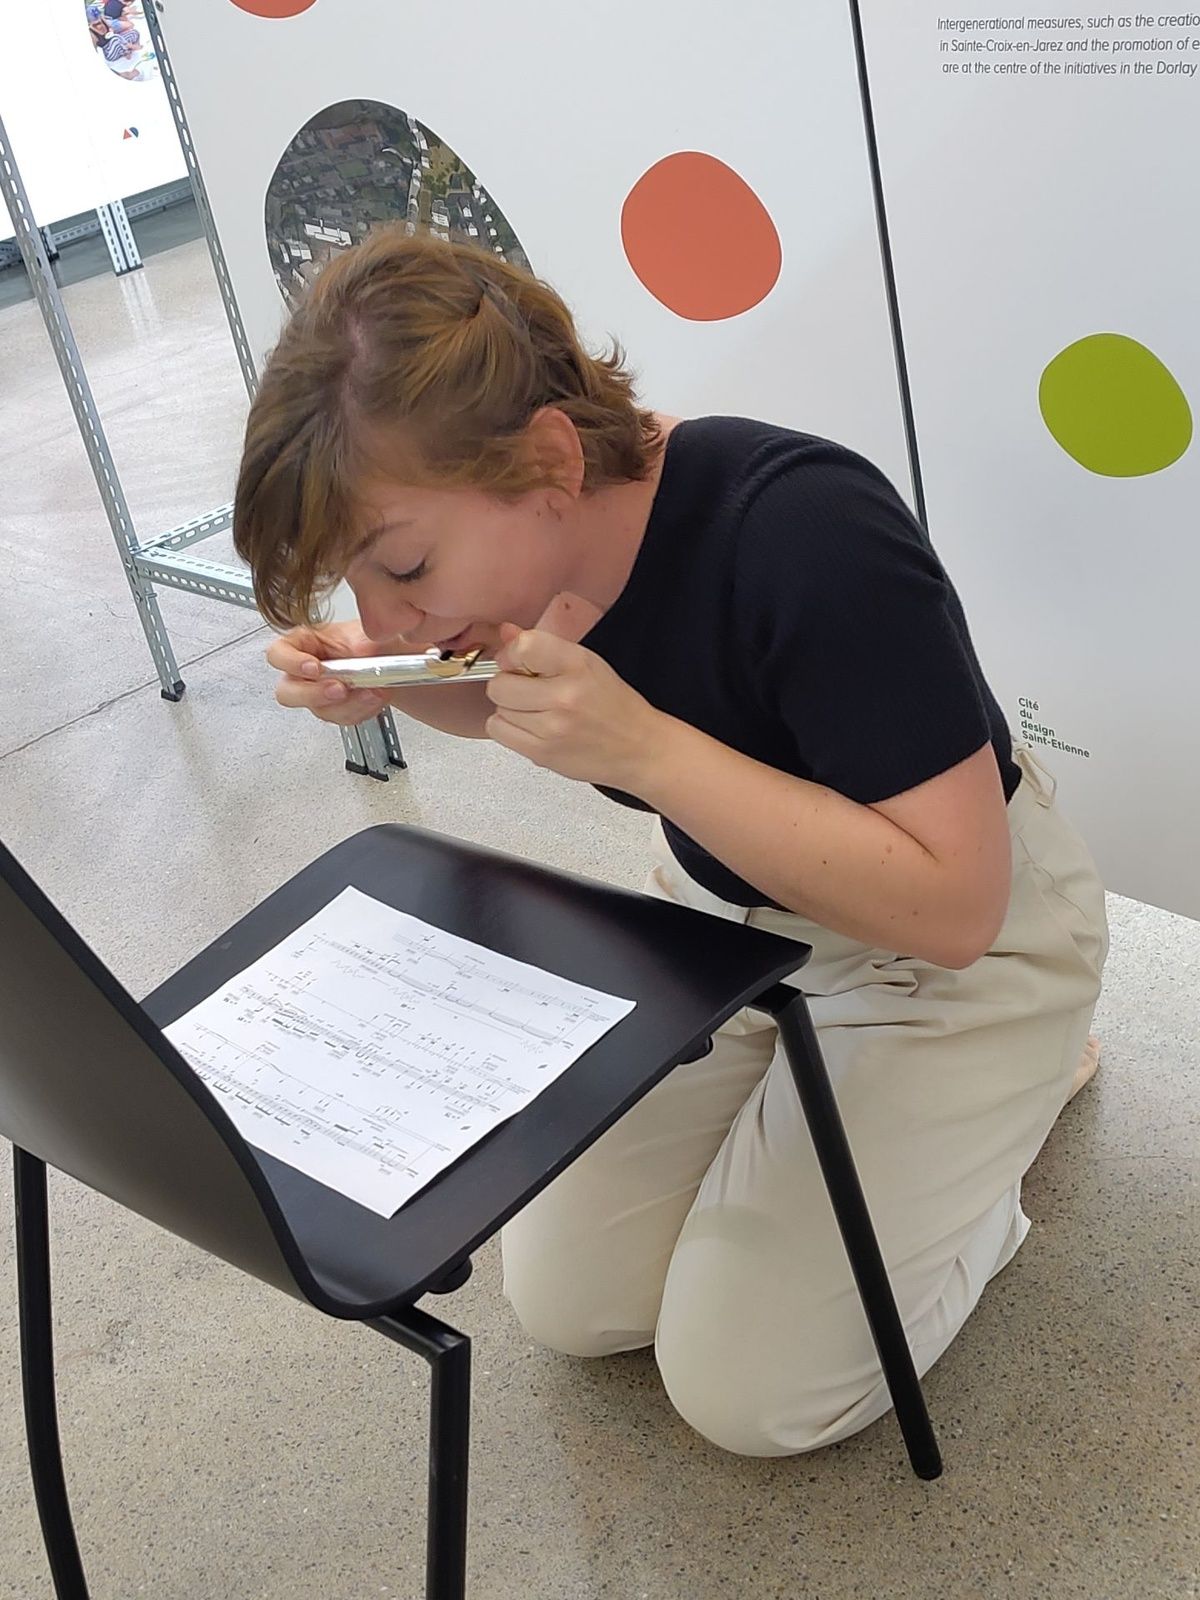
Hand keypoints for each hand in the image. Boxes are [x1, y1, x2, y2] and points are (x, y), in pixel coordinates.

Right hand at [266, 619, 392, 727]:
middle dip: (314, 694)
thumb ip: (361, 640)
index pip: (278, 653)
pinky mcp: (334, 709)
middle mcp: (305, 671)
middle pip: (287, 692)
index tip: (315, 668)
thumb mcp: (367, 634)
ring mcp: (317, 693)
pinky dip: (359, 710)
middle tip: (339, 689)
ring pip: (318, 709)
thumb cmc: (371, 642)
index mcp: (304, 642)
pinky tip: (372, 697)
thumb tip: (361, 647)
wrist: (390, 662)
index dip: (291, 663)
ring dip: (347, 704)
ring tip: (370, 690)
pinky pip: (339, 718)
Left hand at [485, 621, 668, 789]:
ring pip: (498, 710)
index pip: (524, 647)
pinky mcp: (543, 752)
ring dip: (511, 710)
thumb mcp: (586, 663)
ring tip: (538, 711)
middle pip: (500, 685)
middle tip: (528, 690)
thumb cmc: (615, 707)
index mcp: (578, 665)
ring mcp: (552, 727)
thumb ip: (542, 647)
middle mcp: (564, 696)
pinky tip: (532, 727)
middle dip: (508, 685)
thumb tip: (506, 634)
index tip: (519, 661)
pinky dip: (509, 729)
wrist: (638, 748)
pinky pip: (499, 732)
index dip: (512, 654)